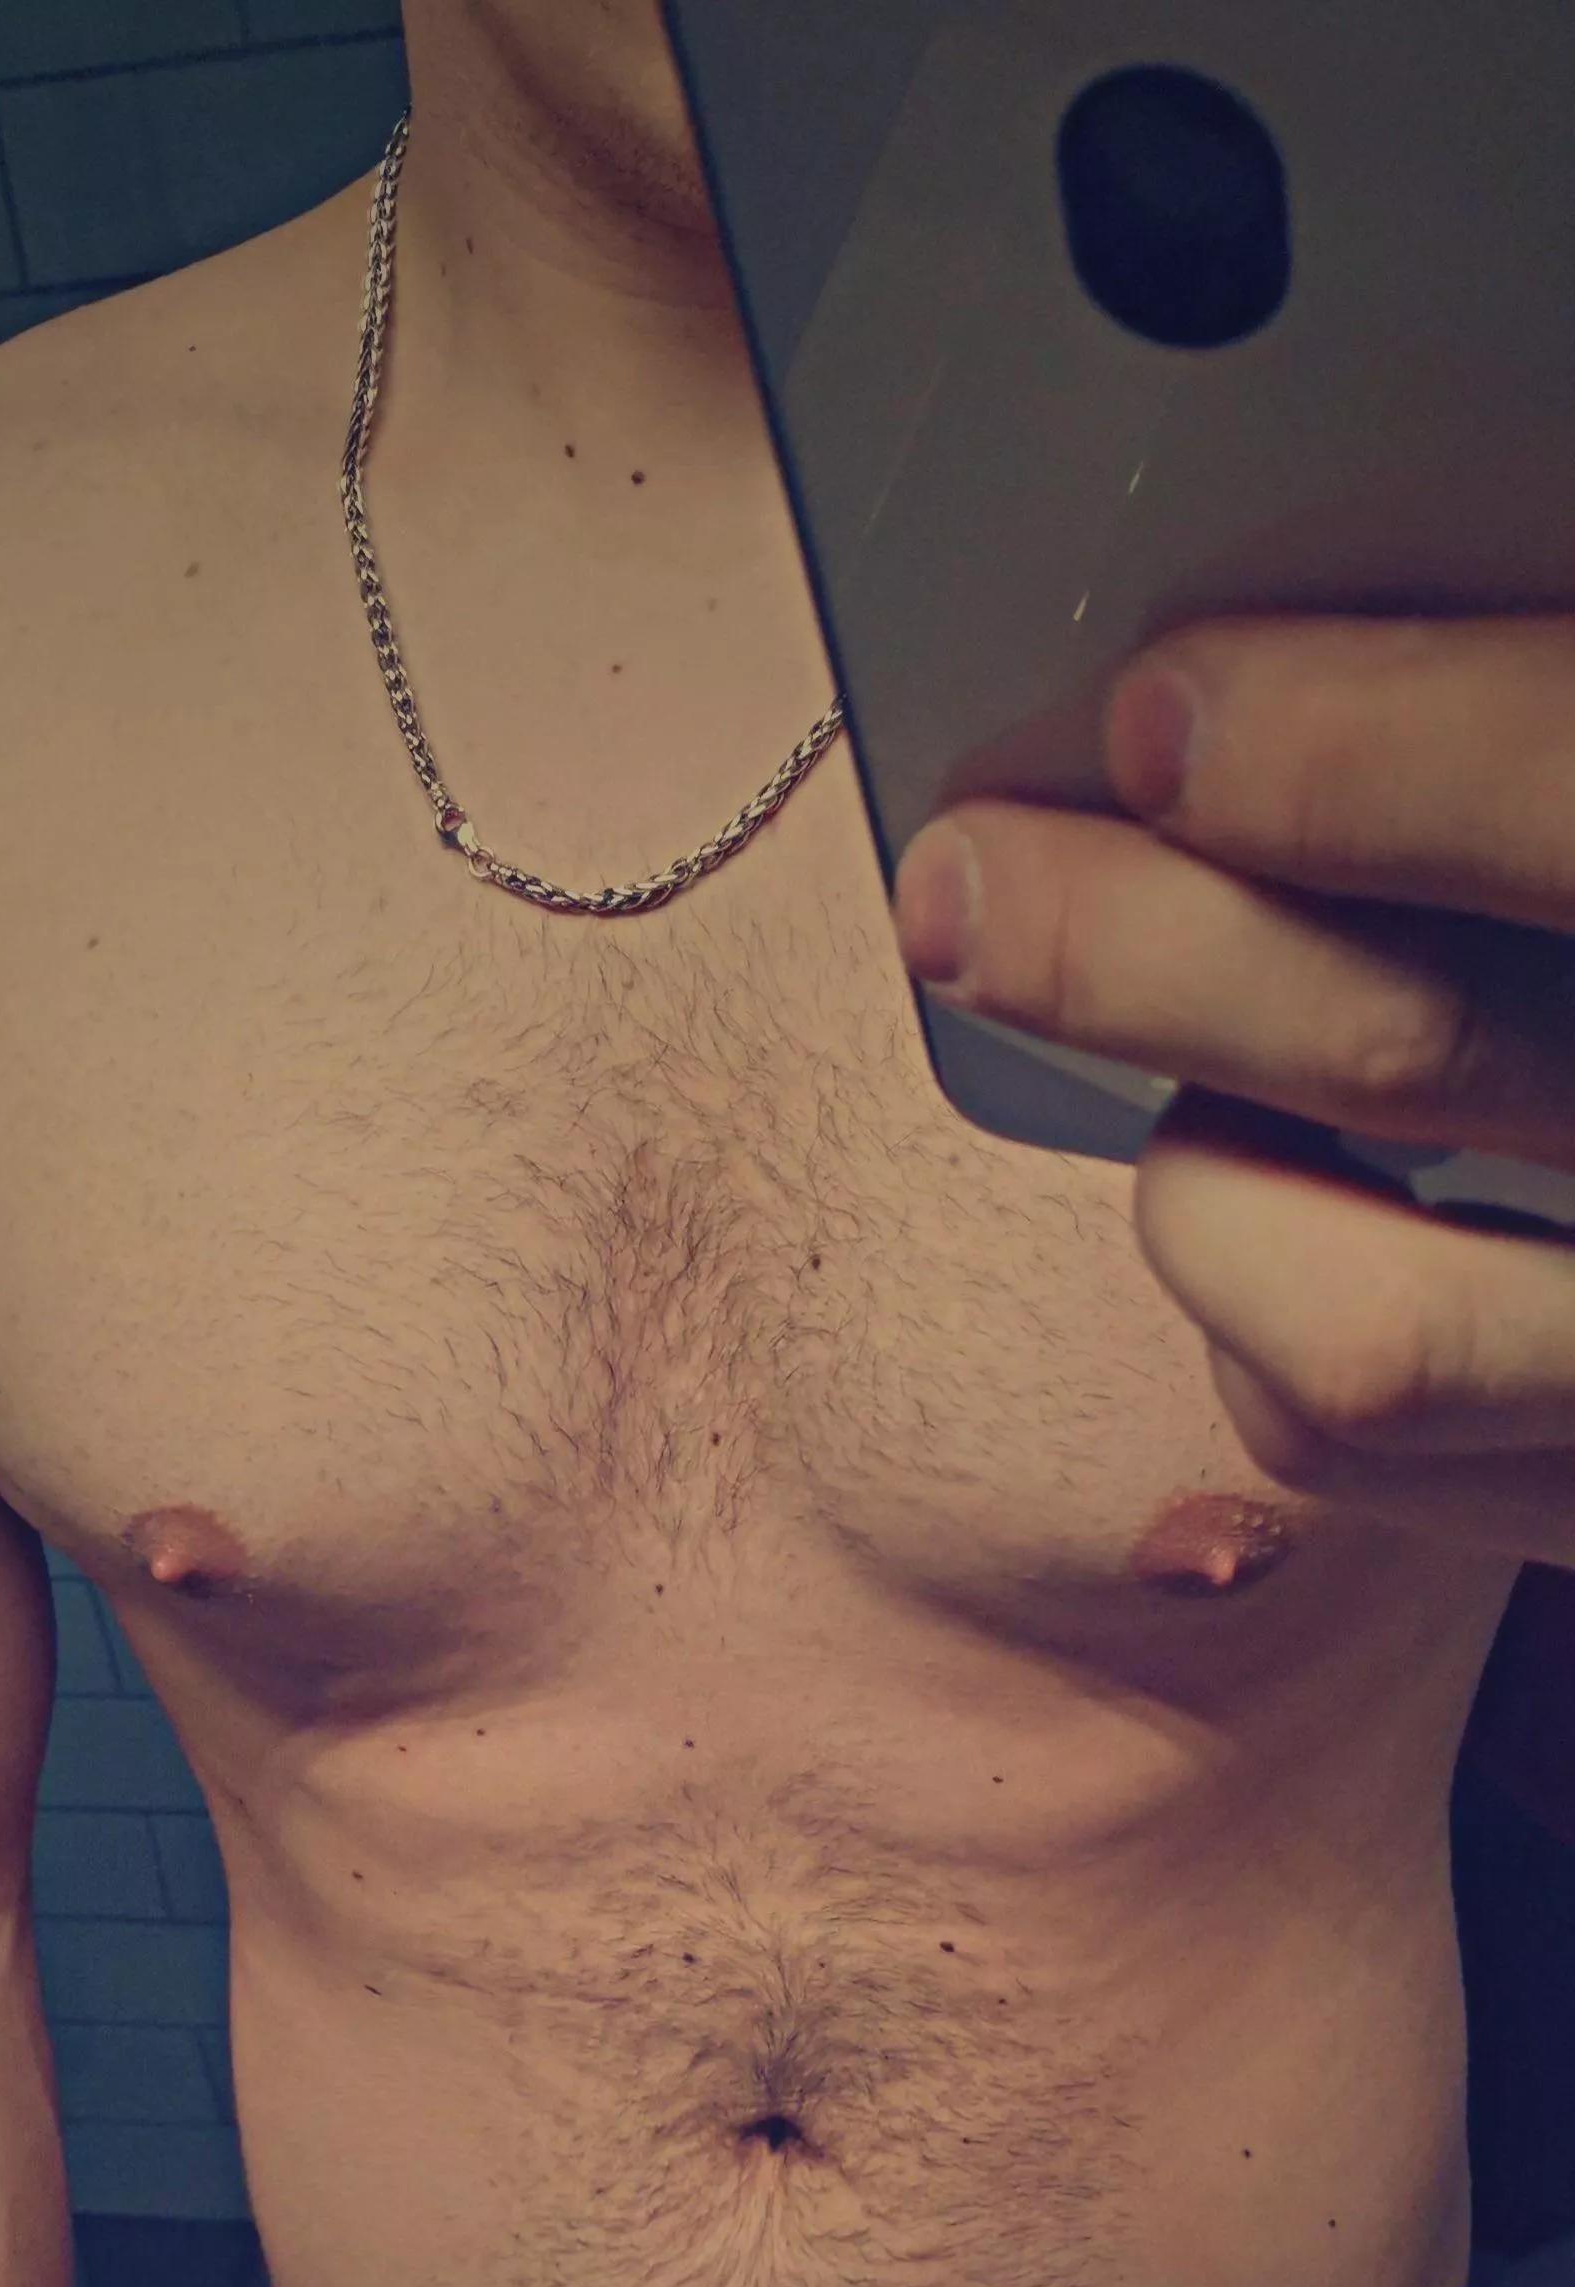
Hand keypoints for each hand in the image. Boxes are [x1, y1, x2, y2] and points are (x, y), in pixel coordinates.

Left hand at [892, 615, 1574, 1564]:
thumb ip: (1550, 742)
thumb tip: (1385, 608)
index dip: (1371, 748)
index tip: (1175, 707)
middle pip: (1411, 1049)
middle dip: (1146, 941)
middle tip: (980, 881)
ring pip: (1343, 1335)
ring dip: (1208, 1178)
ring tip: (1203, 1075)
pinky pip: (1351, 1465)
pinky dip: (1258, 1330)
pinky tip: (1289, 1212)